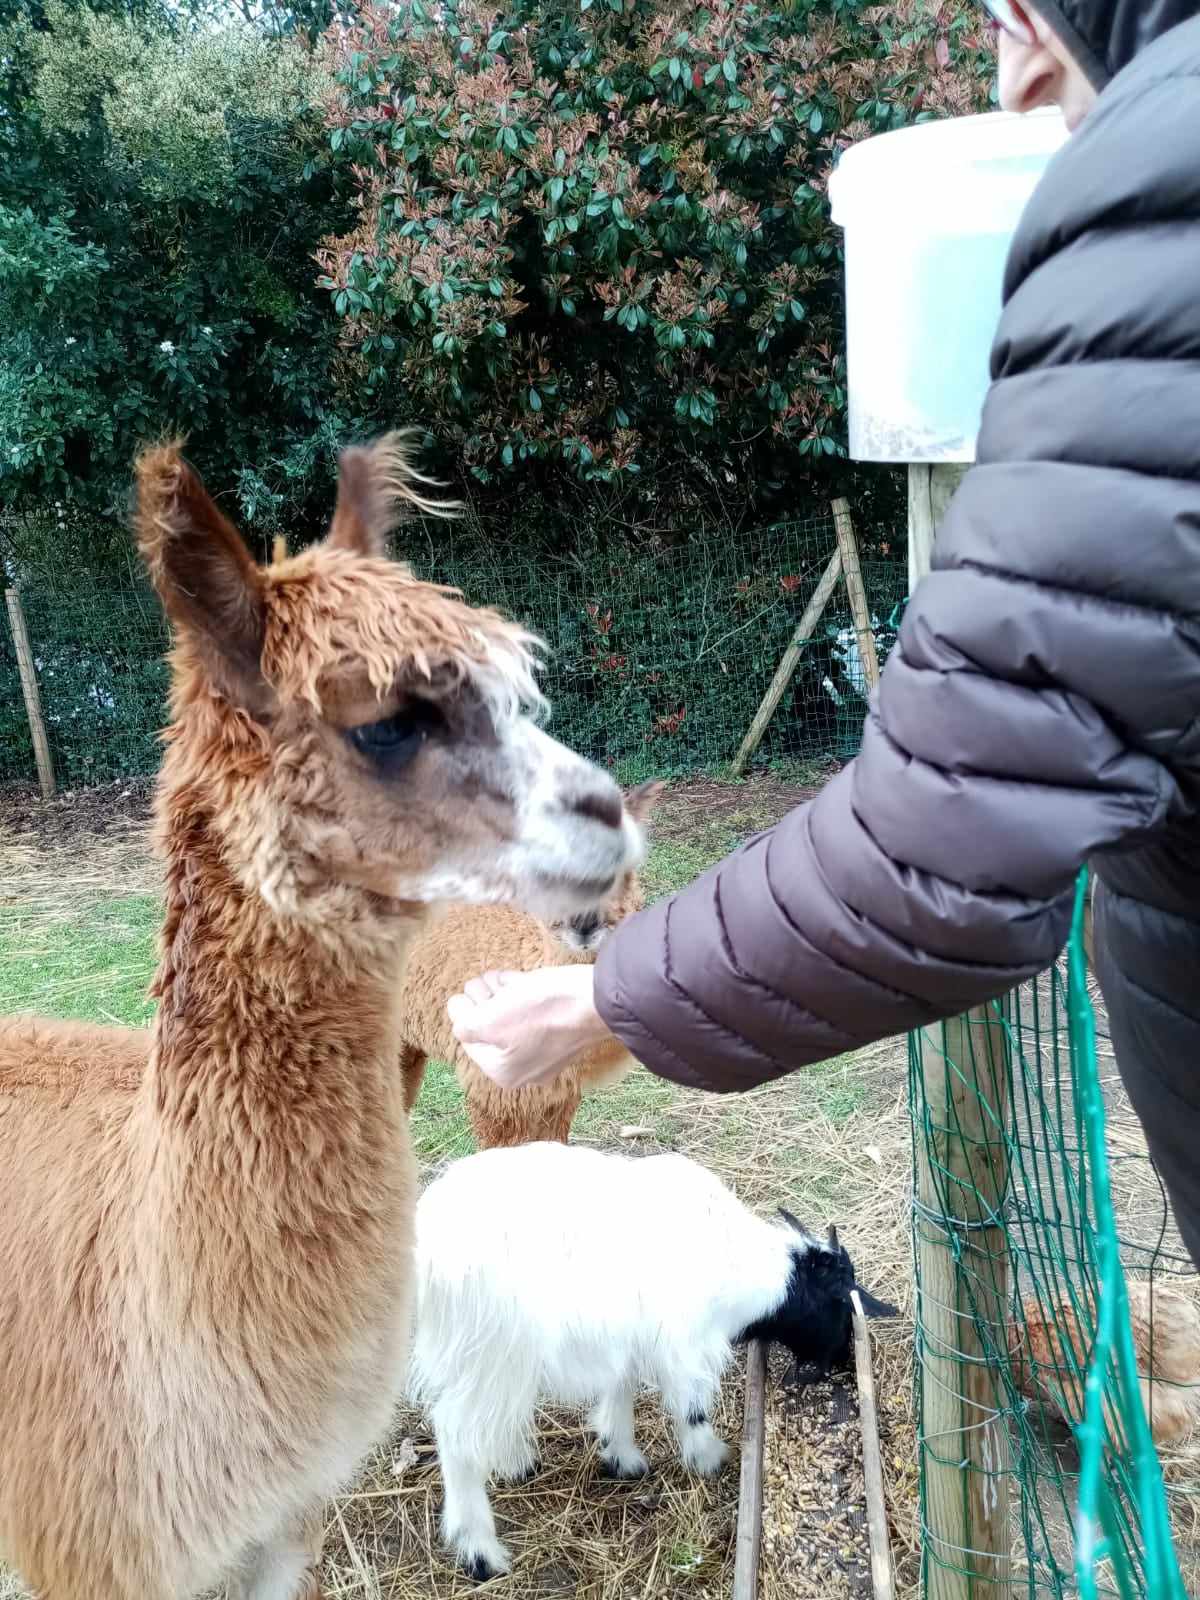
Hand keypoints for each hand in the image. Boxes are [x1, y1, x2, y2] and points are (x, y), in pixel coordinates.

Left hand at [446, 964, 609, 1089]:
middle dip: (486, 999)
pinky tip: (523, 982)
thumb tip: (457, 1011)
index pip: (465, 1035)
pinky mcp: (557, 1030)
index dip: (469, 1007)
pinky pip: (528, 1012)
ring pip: (506, 1014)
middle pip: (486, 1026)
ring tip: (511, 982)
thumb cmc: (541, 1012)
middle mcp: (522, 1068)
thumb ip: (462, 1023)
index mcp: (502, 1072)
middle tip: (497, 987)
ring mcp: (542, 1050)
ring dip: (501, 992)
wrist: (595, 1001)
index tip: (482, 994)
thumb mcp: (488, 1020)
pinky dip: (522, 993)